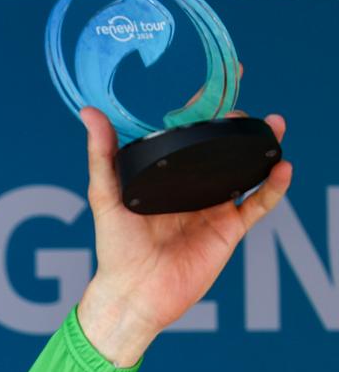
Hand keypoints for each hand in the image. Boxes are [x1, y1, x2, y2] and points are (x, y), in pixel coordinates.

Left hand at [75, 105, 292, 366]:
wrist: (134, 294)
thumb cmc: (114, 249)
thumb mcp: (105, 196)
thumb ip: (102, 155)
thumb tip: (89, 113)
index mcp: (164, 175)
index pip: (187, 132)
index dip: (206, 106)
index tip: (224, 77)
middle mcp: (191, 187)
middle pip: (221, 148)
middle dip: (237, 125)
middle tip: (245, 109)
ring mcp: (213, 206)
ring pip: (245, 169)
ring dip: (261, 146)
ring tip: (273, 125)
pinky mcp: (229, 229)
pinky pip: (258, 203)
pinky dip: (274, 186)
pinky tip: (282, 167)